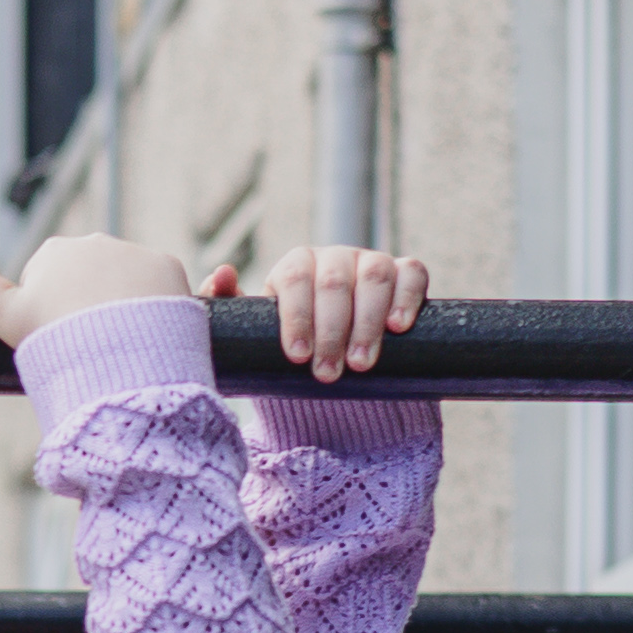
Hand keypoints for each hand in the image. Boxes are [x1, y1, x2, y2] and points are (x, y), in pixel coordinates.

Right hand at [0, 233, 193, 350]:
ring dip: (124, 303)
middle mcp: (95, 243)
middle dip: (89, 302)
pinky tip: (147, 331)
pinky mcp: (169, 267)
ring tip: (120, 341)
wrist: (116, 355)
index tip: (58, 335)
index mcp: (54, 252)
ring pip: (126, 281)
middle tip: (89, 341)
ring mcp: (134, 253)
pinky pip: (160, 286)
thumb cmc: (56, 341)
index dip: (50, 310)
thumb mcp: (7, 319)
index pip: (50, 278)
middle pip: (90, 276)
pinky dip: (156, 305)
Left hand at [203, 242, 430, 378]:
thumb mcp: (259, 337)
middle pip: (334, 281)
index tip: (298, 355)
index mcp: (296, 267)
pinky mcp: (406, 275)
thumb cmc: (295, 352)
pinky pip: (412, 273)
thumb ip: (229, 309)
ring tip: (361, 364)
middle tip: (328, 373)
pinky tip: (399, 327)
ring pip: (373, 276)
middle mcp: (334, 259)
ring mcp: (372, 263)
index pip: (294, 278)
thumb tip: (221, 273)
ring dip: (368, 322)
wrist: (340, 372)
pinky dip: (407, 296)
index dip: (297, 315)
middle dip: (331, 331)